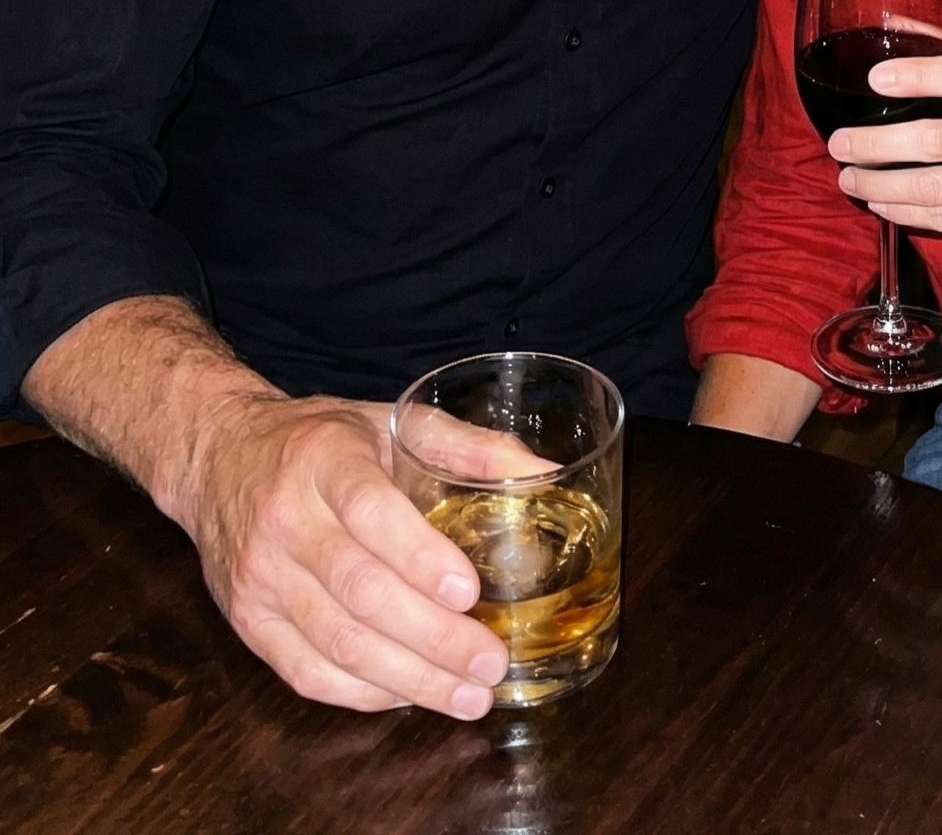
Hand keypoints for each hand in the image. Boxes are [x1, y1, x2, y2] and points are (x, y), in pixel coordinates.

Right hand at [177, 388, 523, 716]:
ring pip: (336, 643)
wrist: (219, 457)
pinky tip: (413, 695)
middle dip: (432, 637)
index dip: (419, 557)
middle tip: (490, 661)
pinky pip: (309, 673)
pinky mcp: (248, 623)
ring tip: (469, 695)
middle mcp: (283, 519)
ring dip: (409, 678)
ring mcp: (259, 578)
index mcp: (323, 459)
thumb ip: (468, 445)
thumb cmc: (322, 440)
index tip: (469, 590)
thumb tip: (545, 472)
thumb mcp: (392, 422)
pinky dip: (366, 693)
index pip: (369, 512)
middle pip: (359, 591)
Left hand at [828, 47, 941, 241]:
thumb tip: (893, 25)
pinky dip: (906, 213)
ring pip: (935, 188)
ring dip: (882, 185)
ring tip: (849, 177)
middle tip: (839, 143)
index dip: (918, 75)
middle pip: (937, 141)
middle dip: (877, 144)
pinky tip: (880, 203)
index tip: (876, 78)